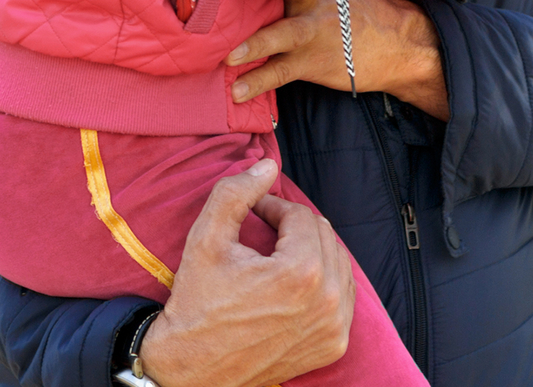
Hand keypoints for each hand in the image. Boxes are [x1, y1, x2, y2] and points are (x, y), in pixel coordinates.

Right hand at [139, 159, 355, 386]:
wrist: (191, 368)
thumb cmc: (197, 303)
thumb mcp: (205, 239)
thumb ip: (236, 193)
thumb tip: (268, 165)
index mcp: (300, 271)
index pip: (301, 216)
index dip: (275, 207)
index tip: (256, 211)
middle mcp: (326, 300)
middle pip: (323, 236)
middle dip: (294, 227)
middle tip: (265, 231)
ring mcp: (334, 326)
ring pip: (337, 262)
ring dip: (312, 250)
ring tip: (279, 254)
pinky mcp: (333, 344)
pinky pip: (341, 295)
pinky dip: (324, 281)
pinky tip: (295, 282)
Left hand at [227, 0, 449, 119]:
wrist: (400, 44)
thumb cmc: (359, 10)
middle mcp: (316, 0)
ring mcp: (314, 33)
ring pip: (282, 35)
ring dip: (256, 44)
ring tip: (229, 56)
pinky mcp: (313, 62)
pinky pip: (281, 72)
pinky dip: (258, 81)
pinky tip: (237, 92)